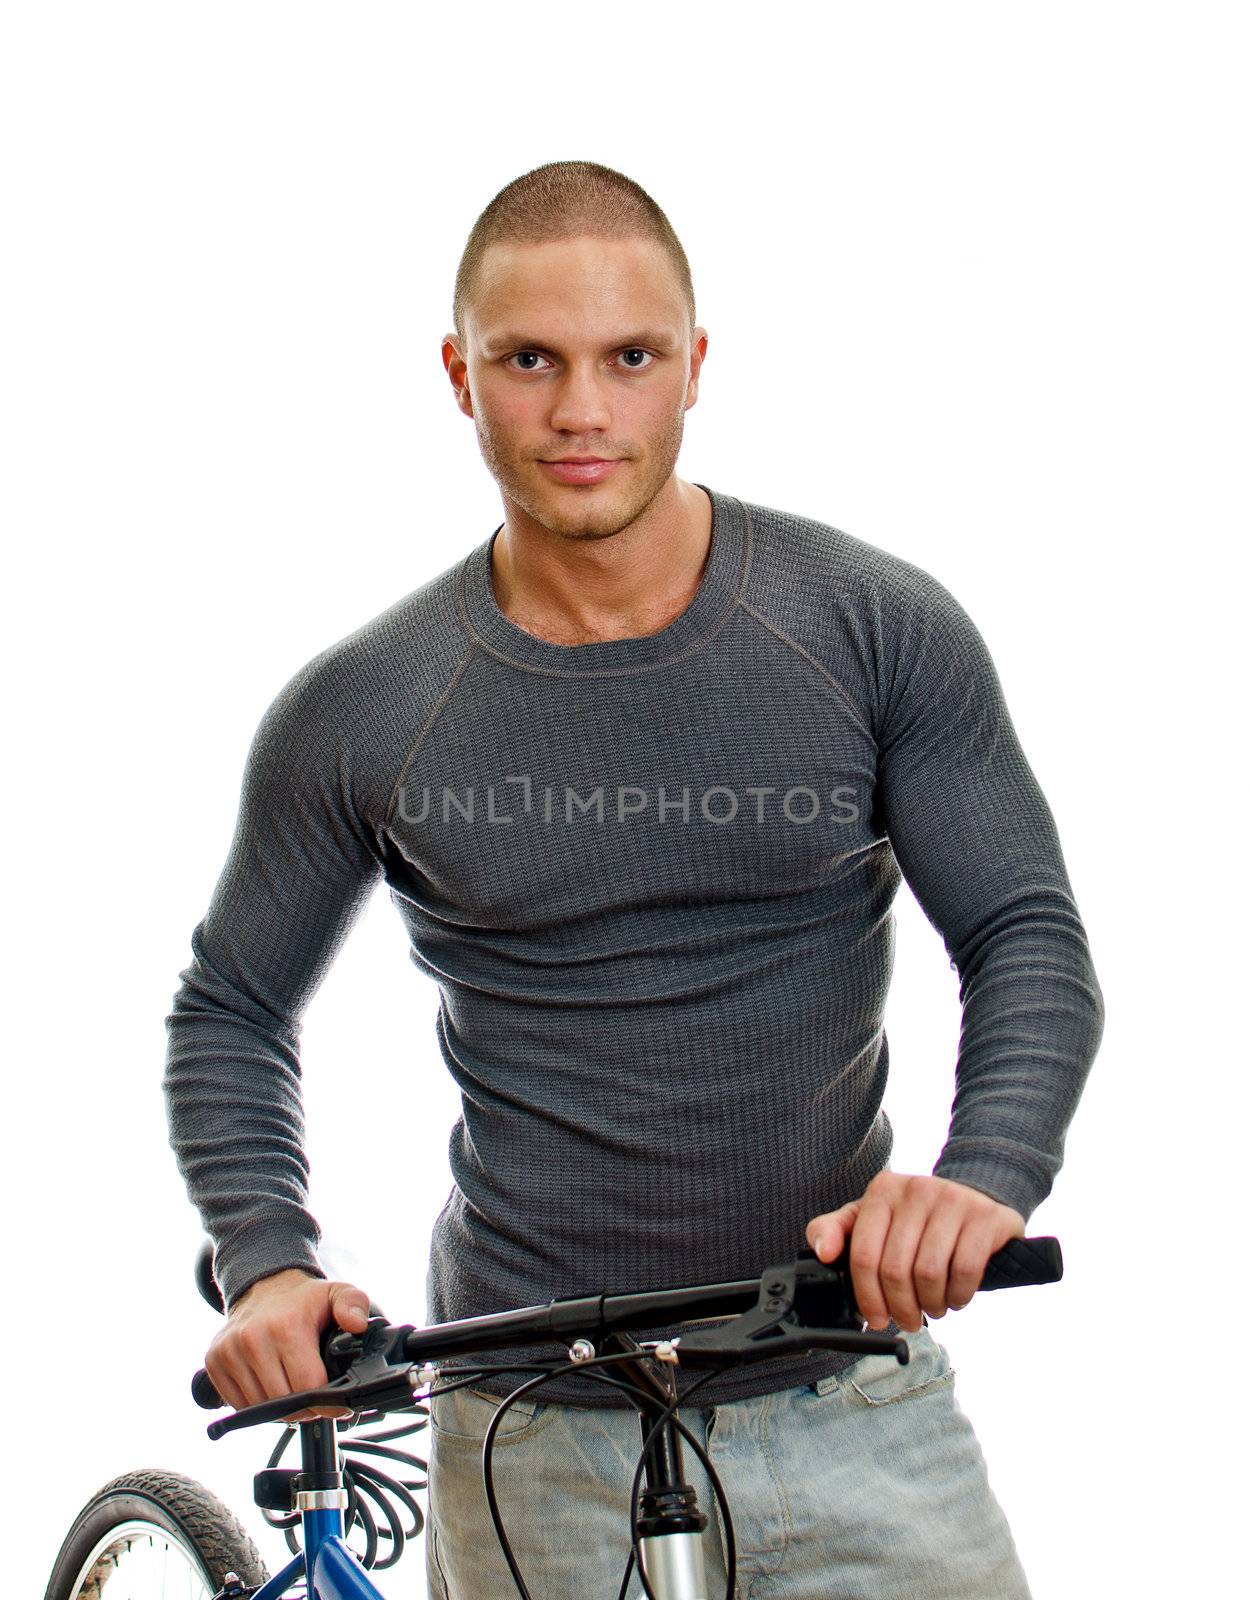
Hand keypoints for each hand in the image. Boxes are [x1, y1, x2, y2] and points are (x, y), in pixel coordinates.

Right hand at [204, 1267, 371, 1421]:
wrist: (263, 1287)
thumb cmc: (303, 1300)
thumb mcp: (336, 1294)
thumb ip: (354, 1305)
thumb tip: (357, 1324)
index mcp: (286, 1326)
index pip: (308, 1387)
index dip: (326, 1401)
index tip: (335, 1403)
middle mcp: (252, 1338)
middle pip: (284, 1403)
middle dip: (305, 1408)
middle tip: (315, 1397)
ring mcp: (229, 1351)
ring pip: (259, 1409)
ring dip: (280, 1410)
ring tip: (294, 1392)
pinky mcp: (214, 1361)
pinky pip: (238, 1405)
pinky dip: (256, 1406)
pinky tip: (271, 1390)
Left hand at [804, 1171, 1025, 1331]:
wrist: (973, 1201)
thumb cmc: (914, 1220)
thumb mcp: (870, 1220)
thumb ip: (834, 1231)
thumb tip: (823, 1252)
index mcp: (882, 1190)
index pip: (864, 1256)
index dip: (868, 1297)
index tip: (875, 1319)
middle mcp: (916, 1188)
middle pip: (896, 1270)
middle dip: (900, 1308)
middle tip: (907, 1320)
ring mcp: (953, 1199)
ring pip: (930, 1273)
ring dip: (931, 1305)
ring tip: (933, 1307)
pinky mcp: (985, 1217)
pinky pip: (966, 1271)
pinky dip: (959, 1296)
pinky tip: (956, 1297)